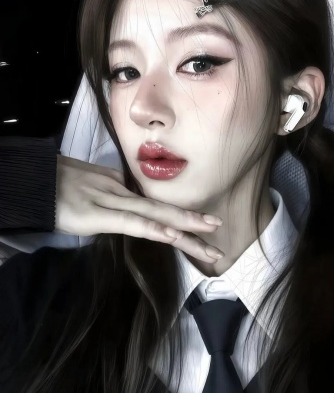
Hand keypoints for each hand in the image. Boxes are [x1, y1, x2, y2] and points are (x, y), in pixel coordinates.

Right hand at [55, 155, 224, 261]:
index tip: (201, 227)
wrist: (32, 180)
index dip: (180, 217)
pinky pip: (128, 222)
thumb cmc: (58, 186)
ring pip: (152, 216)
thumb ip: (112, 201)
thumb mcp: (91, 193)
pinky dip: (151, 228)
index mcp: (120, 191)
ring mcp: (109, 202)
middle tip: (218, 228)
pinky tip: (171, 235)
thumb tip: (128, 210)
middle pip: (162, 211)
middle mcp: (121, 194)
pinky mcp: (95, 214)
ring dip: (183, 227)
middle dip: (192, 221)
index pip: (156, 208)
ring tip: (209, 236)